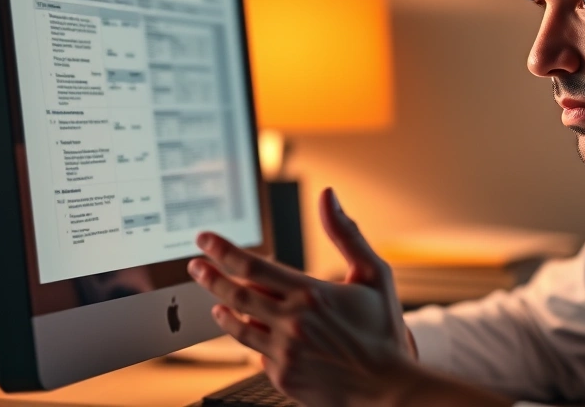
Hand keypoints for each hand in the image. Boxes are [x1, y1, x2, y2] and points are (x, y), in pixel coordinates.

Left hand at [188, 188, 413, 405]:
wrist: (389, 389)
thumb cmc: (384, 330)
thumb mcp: (374, 274)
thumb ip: (346, 233)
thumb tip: (328, 197)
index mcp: (311, 294)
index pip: (252, 266)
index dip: (223, 250)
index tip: (205, 239)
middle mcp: (292, 323)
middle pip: (235, 295)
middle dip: (210, 276)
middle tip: (195, 266)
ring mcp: (285, 353)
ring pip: (239, 327)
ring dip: (223, 309)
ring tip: (216, 300)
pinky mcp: (283, 377)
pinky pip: (257, 353)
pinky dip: (254, 339)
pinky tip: (254, 332)